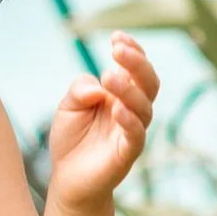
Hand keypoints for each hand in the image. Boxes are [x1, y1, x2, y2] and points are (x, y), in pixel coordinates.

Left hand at [44, 35, 157, 210]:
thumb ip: (80, 89)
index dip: (132, 51)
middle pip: (148, 83)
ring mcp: (133, 131)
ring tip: (110, 76)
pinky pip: (136, 135)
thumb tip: (98, 85)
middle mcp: (133, 110)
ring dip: (129, 89)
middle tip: (118, 50)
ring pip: (144, 107)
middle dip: (137, 63)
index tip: (116, 37)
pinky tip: (117, 109)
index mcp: (122, 94)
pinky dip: (130, 120)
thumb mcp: (68, 106)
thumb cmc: (72, 138)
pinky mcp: (128, 153)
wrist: (68, 178)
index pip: (135, 69)